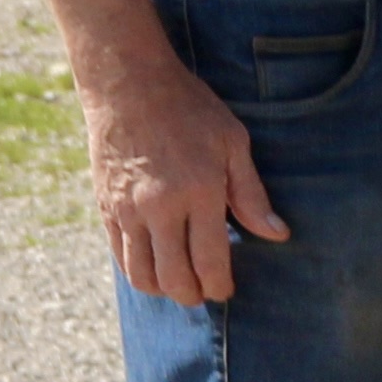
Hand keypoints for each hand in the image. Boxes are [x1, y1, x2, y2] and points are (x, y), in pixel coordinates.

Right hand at [83, 54, 285, 307]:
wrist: (129, 86)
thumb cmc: (190, 110)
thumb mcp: (233, 143)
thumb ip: (251, 194)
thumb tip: (277, 234)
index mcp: (198, 191)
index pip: (209, 260)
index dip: (219, 284)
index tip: (227, 290)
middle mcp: (159, 208)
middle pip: (174, 277)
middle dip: (193, 294)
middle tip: (206, 293)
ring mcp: (127, 210)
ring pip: (142, 274)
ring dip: (164, 289)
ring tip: (181, 285)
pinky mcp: (105, 208)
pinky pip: (119, 256)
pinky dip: (138, 271)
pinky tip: (155, 268)